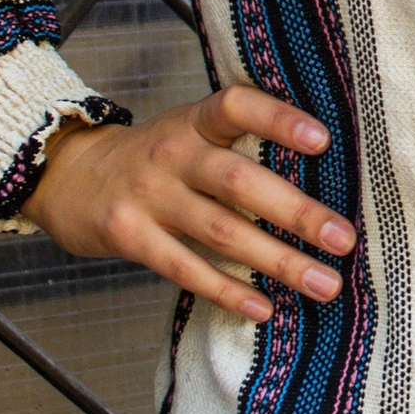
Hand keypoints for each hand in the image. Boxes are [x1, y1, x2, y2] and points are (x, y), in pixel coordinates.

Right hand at [21, 85, 355, 320]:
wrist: (70, 175)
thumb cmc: (155, 157)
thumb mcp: (190, 131)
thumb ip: (239, 144)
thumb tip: (322, 174)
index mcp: (194, 121)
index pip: (237, 106)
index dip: (278, 120)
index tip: (322, 140)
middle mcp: (173, 152)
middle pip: (239, 180)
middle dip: (296, 212)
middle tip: (343, 238)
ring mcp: (149, 195)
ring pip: (221, 231)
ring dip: (277, 260)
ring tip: (324, 284)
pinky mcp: (128, 235)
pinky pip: (184, 267)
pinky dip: (227, 289)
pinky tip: (264, 306)